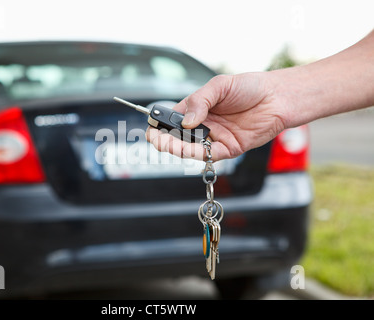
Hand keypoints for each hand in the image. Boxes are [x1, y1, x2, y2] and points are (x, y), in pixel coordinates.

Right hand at [146, 73, 288, 160]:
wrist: (277, 97)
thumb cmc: (249, 87)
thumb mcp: (220, 86)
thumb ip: (200, 102)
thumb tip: (185, 123)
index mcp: (197, 109)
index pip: (172, 119)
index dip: (160, 124)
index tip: (152, 127)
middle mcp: (203, 125)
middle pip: (177, 137)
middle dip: (164, 139)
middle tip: (157, 139)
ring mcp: (214, 138)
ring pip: (190, 149)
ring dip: (177, 148)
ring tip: (168, 144)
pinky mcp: (228, 149)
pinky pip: (209, 155)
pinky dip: (196, 153)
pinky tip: (187, 149)